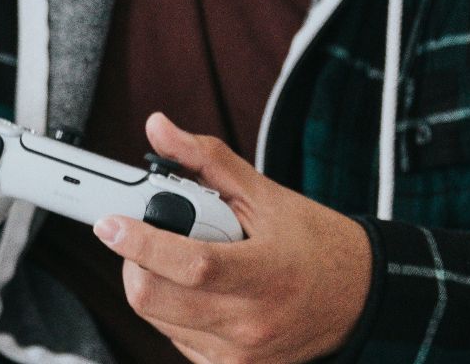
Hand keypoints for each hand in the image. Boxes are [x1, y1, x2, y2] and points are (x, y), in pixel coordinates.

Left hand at [94, 112, 372, 363]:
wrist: (360, 298)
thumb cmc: (314, 244)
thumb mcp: (265, 194)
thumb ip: (206, 160)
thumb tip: (159, 129)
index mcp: (266, 274)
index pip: (190, 265)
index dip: (142, 243)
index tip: (109, 224)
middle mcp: (251, 322)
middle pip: (154, 298)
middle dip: (135, 259)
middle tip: (144, 235)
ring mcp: (240, 354)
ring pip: (155, 318)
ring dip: (151, 283)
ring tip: (182, 259)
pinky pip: (173, 337)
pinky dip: (171, 310)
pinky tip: (197, 290)